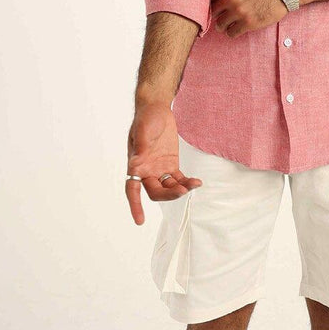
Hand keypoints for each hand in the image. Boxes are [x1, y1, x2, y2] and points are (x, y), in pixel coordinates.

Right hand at [125, 102, 202, 224]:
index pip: (132, 189)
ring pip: (168, 188)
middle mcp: (146, 171)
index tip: (140, 220)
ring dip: (180, 190)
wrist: (156, 109)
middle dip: (168, 195)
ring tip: (194, 184)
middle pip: (155, 192)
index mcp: (135, 165)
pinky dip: (187, 182)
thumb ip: (141, 145)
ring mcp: (159, 169)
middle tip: (182, 190)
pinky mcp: (170, 165)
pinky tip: (196, 182)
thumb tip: (138, 160)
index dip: (135, 205)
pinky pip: (178, 179)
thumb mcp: (142, 129)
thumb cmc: (146, 118)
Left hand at [210, 0, 287, 37]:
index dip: (214, 4)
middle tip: (224, 17)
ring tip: (231, 24)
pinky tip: (238, 29)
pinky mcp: (248, 23)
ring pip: (220, 25)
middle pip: (213, 12)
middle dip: (218, 15)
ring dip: (224, 26)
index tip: (217, 8)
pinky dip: (233, 32)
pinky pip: (231, 33)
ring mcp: (238, 12)